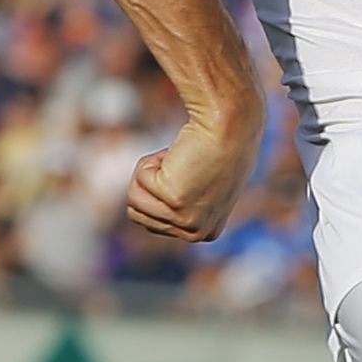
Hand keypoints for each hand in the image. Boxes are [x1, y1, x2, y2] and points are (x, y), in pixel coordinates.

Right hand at [126, 114, 258, 242]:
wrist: (228, 127)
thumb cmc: (217, 148)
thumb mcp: (204, 187)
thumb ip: (185, 203)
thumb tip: (166, 203)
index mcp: (204, 233)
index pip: (152, 223)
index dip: (159, 192)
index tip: (187, 176)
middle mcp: (195, 232)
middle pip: (137, 214)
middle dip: (150, 185)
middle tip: (181, 166)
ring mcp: (185, 219)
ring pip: (133, 199)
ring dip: (148, 172)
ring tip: (179, 161)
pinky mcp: (174, 200)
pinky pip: (139, 179)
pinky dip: (151, 161)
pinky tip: (177, 155)